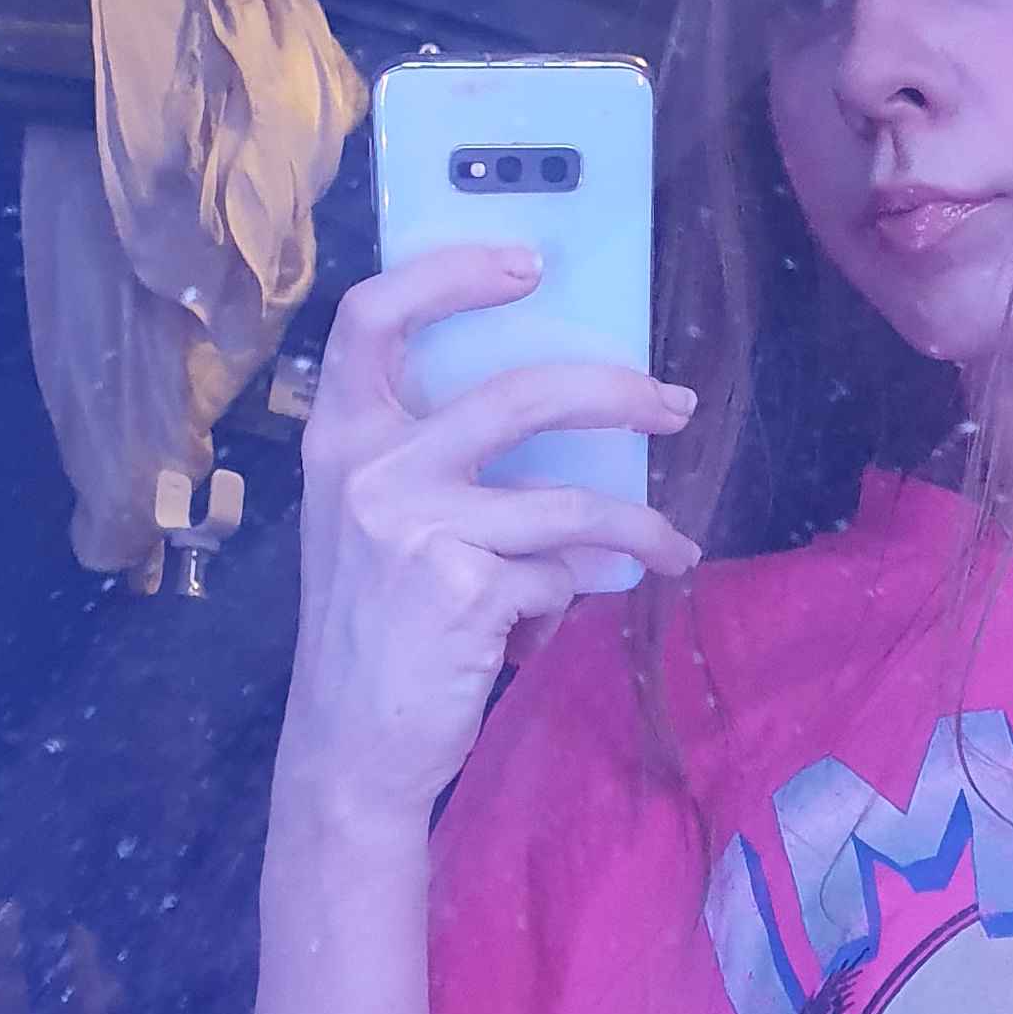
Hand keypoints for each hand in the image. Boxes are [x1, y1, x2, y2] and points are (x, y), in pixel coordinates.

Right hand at [280, 243, 700, 826]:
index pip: (373, 315)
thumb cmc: (374, 633)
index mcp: (339, 438)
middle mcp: (370, 470)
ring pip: (570, 502)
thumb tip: (560, 418)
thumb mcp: (374, 528)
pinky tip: (546, 626)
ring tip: (673, 548)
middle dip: (617, 394)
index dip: (452, 273)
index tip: (529, 264)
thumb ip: (433, 464)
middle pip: (520, 394)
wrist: (348, 749)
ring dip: (641, 528)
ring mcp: (417, 527)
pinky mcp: (465, 589)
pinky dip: (569, 601)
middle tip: (673, 405)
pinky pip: (558, 575)